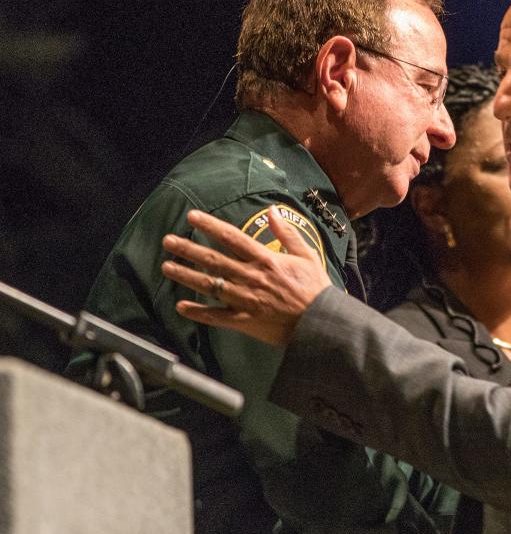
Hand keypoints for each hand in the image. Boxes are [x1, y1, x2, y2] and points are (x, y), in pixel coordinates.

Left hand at [160, 206, 331, 345]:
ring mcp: (246, 300)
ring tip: (166, 267)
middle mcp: (251, 277)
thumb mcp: (307, 255)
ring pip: (210, 285)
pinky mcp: (245, 321)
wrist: (320, 323)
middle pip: (213, 260)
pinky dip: (198, 313)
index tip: (192, 217)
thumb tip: (273, 210)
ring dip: (186, 276)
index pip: (231, 237)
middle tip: (168, 241)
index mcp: (266, 259)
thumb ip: (287, 233)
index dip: (210, 226)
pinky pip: (217, 317)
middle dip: (188, 249)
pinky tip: (181, 307)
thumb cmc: (316, 289)